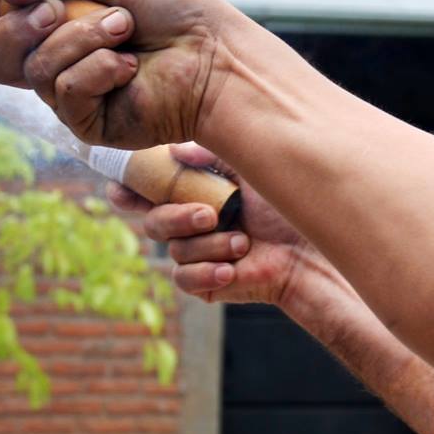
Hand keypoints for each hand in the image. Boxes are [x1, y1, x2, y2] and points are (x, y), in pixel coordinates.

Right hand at [0, 0, 251, 148]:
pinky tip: (127, 65)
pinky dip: (94, 69)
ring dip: (76, 39)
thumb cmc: (173, 6)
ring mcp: (72, 97)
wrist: (216, 51)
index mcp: (56, 25)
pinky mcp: (91, 125)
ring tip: (123, 29)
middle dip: (18, 27)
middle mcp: (57, 63)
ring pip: (30, 71)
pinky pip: (62, 93)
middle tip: (56, 9)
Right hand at [108, 145, 315, 304]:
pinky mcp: (205, 282)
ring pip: (173, 249)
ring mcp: (197, 253)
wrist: (311, 250)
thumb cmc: (286, 207)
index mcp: (195, 193)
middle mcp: (191, 223)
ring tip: (244, 242)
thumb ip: (211, 158)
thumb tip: (173, 150)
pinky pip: (183, 278)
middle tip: (209, 215)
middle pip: (154, 220)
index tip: (122, 188)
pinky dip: (206, 272)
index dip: (128, 188)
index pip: (150, 190)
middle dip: (176, 217)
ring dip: (209, 245)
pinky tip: (232, 269)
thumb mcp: (250, 170)